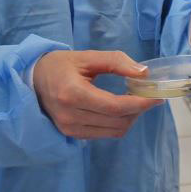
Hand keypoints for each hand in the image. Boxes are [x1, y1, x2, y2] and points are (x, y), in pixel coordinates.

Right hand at [30, 50, 164, 138]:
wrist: (33, 80)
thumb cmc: (61, 65)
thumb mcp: (88, 56)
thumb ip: (117, 62)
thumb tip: (144, 73)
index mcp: (73, 94)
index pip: (115, 107)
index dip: (140, 104)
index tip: (157, 97)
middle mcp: (70, 116)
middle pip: (117, 122)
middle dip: (138, 110)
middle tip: (147, 96)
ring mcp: (69, 128)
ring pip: (114, 131)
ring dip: (130, 118)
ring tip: (134, 101)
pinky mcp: (71, 134)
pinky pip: (104, 134)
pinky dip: (118, 123)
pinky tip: (120, 109)